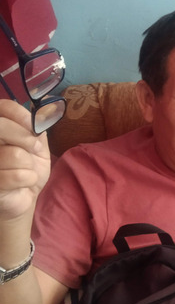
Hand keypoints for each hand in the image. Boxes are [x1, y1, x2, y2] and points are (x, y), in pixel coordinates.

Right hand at [0, 100, 50, 220]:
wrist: (22, 196)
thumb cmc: (27, 168)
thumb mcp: (37, 146)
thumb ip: (36, 130)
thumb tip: (43, 114)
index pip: (3, 107)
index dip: (21, 114)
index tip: (34, 126)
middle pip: (2, 126)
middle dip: (26, 139)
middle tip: (34, 150)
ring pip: (14, 154)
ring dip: (29, 165)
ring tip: (25, 170)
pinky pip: (17, 175)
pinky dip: (28, 179)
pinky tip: (23, 182)